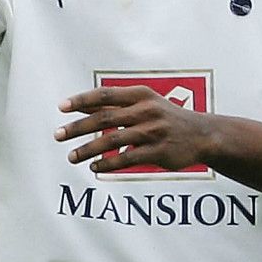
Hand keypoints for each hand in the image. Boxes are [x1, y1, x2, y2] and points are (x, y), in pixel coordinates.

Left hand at [56, 85, 217, 172]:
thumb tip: (78, 106)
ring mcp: (154, 131)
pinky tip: (94, 167)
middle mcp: (147, 111)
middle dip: (78, 127)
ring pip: (113, 140)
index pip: (106, 95)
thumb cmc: (166, 117)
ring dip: (88, 149)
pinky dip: (108, 163)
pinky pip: (127, 158)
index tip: (61, 107)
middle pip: (105, 118)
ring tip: (71, 157)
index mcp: (142, 95)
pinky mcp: (159, 152)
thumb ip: (114, 105)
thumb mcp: (145, 104)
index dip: (82, 100)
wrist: (203, 135)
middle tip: (57, 135)